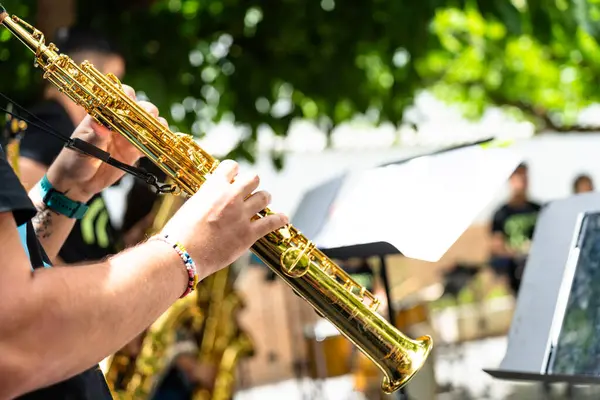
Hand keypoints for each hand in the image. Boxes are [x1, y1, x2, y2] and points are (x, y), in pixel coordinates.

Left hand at [45, 86, 166, 200]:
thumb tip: (100, 124)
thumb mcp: (82, 147)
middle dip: (147, 110)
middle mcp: (119, 122)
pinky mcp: (135, 151)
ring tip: (157, 132)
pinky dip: (159, 143)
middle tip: (148, 118)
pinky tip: (162, 145)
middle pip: (140, 108)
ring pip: (149, 124)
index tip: (130, 102)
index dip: (127, 95)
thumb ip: (94, 136)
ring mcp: (129, 136)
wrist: (78, 181)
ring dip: (156, 125)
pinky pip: (151, 144)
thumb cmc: (74, 159)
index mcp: (104, 115)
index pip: (118, 97)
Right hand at [161, 160, 287, 278]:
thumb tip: (213, 200)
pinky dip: (280, 219)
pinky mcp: (249, 234)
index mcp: (213, 186)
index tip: (234, 177)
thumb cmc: (179, 233)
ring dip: (263, 199)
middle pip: (253, 179)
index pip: (231, 166)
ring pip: (264, 197)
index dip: (234, 171)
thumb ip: (206, 199)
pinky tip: (283, 218)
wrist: (181, 255)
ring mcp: (242, 215)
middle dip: (251, 185)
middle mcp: (231, 196)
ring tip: (262, 204)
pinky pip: (272, 222)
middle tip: (248, 193)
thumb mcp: (190, 206)